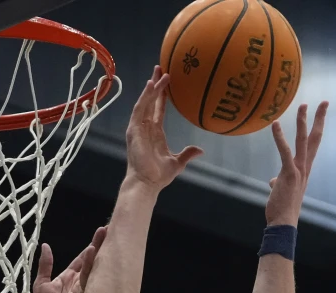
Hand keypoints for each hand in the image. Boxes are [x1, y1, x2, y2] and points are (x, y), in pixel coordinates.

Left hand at [32, 226, 106, 292]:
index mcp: (70, 277)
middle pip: (91, 258)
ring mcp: (84, 286)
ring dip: (99, 249)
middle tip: (108, 228)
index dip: (90, 246)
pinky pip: (88, 276)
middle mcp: (80, 280)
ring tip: (106, 234)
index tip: (100, 233)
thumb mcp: (42, 282)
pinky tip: (93, 251)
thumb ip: (46, 265)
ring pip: (93, 264)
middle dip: (99, 243)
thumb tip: (46, 246)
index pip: (82, 258)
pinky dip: (90, 263)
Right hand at [125, 67, 202, 189]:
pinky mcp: (134, 129)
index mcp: (155, 132)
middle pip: (150, 100)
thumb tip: (200, 150)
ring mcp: (138, 127)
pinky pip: (139, 109)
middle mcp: (145, 126)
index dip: (162, 94)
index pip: (158, 108)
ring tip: (159, 71)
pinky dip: (145, 96)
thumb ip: (187, 154)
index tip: (168, 80)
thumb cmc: (158, 176)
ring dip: (152, 86)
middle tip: (161, 66)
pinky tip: (152, 85)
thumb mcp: (177, 162)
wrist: (147, 184)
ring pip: (145, 101)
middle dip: (155, 83)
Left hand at [264, 101, 327, 226]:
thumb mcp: (281, 191)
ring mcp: (298, 170)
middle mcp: (305, 168)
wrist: (283, 223)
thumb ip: (279, 182)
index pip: (314, 144)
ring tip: (303, 105)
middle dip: (319, 119)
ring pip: (303, 141)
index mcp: (304, 170)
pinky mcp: (288, 174)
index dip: (318, 127)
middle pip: (315, 138)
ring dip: (303, 122)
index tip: (322, 112)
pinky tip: (275, 124)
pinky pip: (284, 151)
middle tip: (325, 101)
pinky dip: (279, 137)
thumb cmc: (282, 209)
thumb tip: (273, 180)